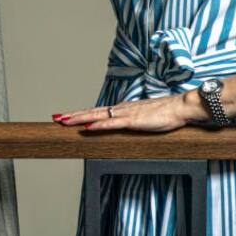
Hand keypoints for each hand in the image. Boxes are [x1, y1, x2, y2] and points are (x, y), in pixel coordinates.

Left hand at [53, 91, 205, 132]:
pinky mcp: (132, 121)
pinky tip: (88, 127)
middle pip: (91, 111)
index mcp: (122, 109)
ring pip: (97, 115)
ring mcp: (125, 114)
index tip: (66, 117)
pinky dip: (98, 125)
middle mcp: (120, 109)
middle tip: (56, 117)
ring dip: (79, 118)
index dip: (81, 114)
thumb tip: (122, 126)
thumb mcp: (143, 119)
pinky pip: (112, 124)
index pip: (96, 111)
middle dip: (73, 115)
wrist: (179, 108)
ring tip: (64, 121)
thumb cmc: (165, 114)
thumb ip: (132, 122)